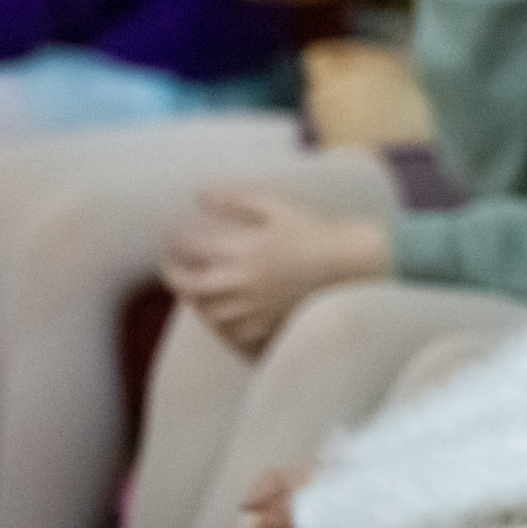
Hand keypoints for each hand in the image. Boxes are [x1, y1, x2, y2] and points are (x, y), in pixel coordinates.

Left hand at [161, 186, 390, 355]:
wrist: (353, 264)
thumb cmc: (315, 231)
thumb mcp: (278, 206)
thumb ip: (236, 199)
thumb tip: (200, 195)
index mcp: (244, 249)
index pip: (189, 248)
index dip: (175, 241)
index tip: (174, 237)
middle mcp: (243, 282)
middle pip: (188, 285)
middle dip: (174, 273)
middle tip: (173, 265)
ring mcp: (254, 309)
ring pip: (204, 311)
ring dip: (194, 297)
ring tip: (195, 286)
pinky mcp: (267, 327)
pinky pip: (229, 332)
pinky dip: (218, 323)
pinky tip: (221, 311)